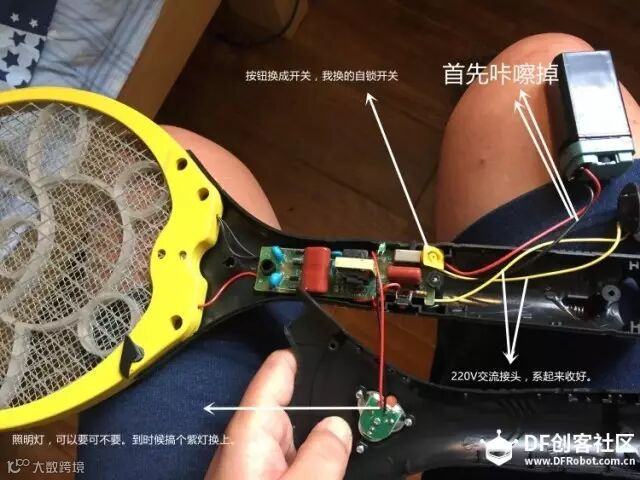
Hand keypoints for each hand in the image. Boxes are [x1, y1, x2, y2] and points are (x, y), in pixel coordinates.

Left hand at [206, 350, 352, 478]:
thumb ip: (321, 455)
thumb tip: (338, 426)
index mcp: (250, 429)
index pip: (277, 369)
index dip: (308, 353)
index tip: (334, 345)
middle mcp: (247, 440)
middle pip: (293, 402)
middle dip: (322, 400)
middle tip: (359, 400)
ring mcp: (252, 462)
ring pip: (295, 434)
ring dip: (319, 434)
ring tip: (353, 433)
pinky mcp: (259, 476)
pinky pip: (292, 457)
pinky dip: (310, 455)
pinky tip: (328, 466)